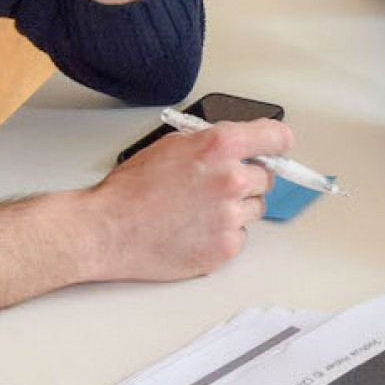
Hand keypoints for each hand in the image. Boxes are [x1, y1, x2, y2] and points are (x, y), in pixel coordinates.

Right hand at [84, 118, 294, 280]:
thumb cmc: (132, 189)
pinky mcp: (225, 247)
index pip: (276, 137)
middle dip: (246, 179)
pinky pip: (240, 235)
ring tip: (199, 210)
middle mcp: (231, 180)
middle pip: (266, 178)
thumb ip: (210, 142)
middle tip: (216, 186)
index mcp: (220, 146)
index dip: (276, 142)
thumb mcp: (171, 145)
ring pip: (255, 208)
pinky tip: (196, 229)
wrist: (109, 230)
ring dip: (236, 208)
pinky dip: (223, 234)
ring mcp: (230, 216)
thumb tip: (237, 146)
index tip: (276, 148)